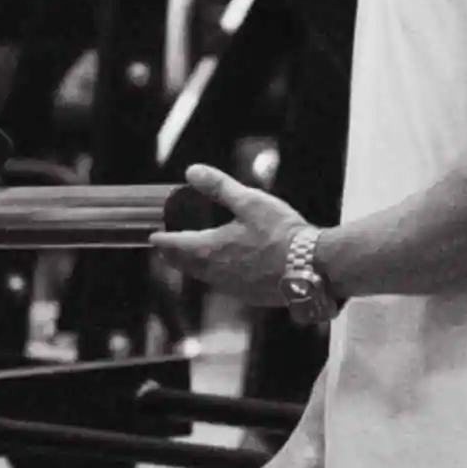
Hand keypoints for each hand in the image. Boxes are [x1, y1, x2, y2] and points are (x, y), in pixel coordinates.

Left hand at [154, 163, 319, 309]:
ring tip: (191, 258)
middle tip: (167, 247)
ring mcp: (233, 287)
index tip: (154, 236)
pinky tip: (225, 269)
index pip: (175, 245)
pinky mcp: (250, 296)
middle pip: (185, 265)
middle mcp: (216, 272)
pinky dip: (216, 275)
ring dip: (193, 266)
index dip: (162, 239)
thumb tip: (192, 171)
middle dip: (174, 255)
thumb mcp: (250, 202)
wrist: (313, 266)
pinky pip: (223, 285)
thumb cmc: (282, 233)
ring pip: (203, 277)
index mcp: (211, 249)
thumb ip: (219, 187)